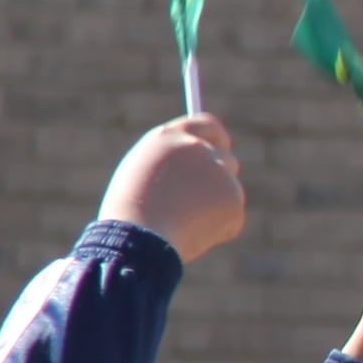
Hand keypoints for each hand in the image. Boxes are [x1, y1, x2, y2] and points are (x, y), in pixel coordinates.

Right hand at [102, 113, 249, 263]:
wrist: (136, 237)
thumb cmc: (129, 213)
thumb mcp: (142, 177)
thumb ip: (171, 164)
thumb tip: (192, 171)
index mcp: (169, 137)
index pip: (206, 124)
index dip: (217, 138)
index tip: (222, 150)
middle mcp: (197, 148)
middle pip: (226, 159)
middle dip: (221, 179)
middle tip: (211, 201)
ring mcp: (217, 171)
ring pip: (229, 192)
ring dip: (216, 208)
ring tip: (182, 225)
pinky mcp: (232, 197)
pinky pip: (233, 218)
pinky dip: (219, 230)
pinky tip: (192, 235)